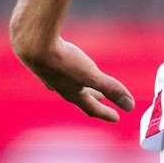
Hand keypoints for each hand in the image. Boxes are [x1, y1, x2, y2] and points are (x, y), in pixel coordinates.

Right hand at [13, 33, 134, 121]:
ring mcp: (51, 73)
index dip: (105, 113)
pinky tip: (64, 64)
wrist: (33, 44)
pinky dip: (67, 71)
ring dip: (79, 84)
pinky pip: (60, 69)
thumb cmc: (62, 62)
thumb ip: (111, 88)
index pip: (92, 108)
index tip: (116, 118)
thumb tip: (130, 106)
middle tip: (102, 99)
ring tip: (83, 83)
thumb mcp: (91, 75)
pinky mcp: (45, 59)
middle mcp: (60, 86)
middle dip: (92, 98)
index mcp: (72, 93)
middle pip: (79, 95)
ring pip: (68, 82)